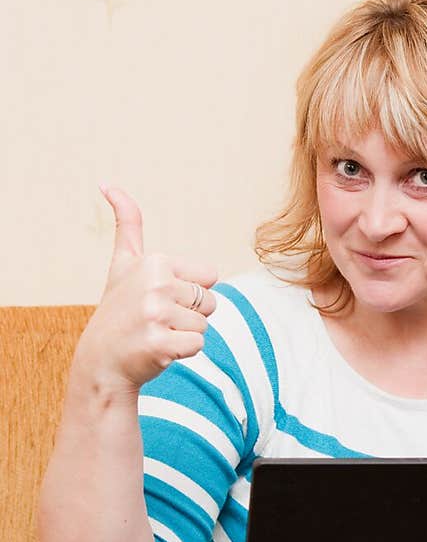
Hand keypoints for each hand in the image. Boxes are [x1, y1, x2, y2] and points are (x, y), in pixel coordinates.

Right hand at [73, 186, 218, 394]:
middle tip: (158, 319)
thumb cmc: (119, 309)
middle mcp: (156, 285)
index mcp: (155, 261)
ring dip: (184, 335)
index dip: (191, 292)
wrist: (102, 359)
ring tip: (155, 333)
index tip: (161, 297)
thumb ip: (127, 222)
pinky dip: (182, 353)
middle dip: (190, 315)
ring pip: (204, 326)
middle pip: (210, 302)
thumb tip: (107, 183)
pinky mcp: (161, 345)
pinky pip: (198, 346)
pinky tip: (158, 350)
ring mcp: (157, 315)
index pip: (209, 277)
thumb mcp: (122, 262)